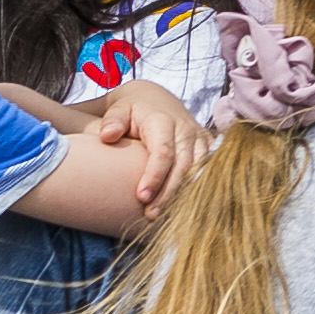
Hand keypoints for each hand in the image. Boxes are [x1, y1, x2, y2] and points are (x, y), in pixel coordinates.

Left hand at [90, 81, 196, 210]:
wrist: (155, 99)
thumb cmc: (132, 110)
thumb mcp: (118, 110)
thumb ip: (112, 121)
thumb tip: (108, 136)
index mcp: (163, 121)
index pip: (163, 152)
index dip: (155, 175)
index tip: (141, 197)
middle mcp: (186, 130)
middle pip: (183, 165)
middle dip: (169, 192)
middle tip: (151, 215)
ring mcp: (198, 138)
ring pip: (198, 169)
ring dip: (184, 193)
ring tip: (166, 215)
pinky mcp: (205, 145)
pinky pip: (206, 168)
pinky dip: (197, 187)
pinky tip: (183, 205)